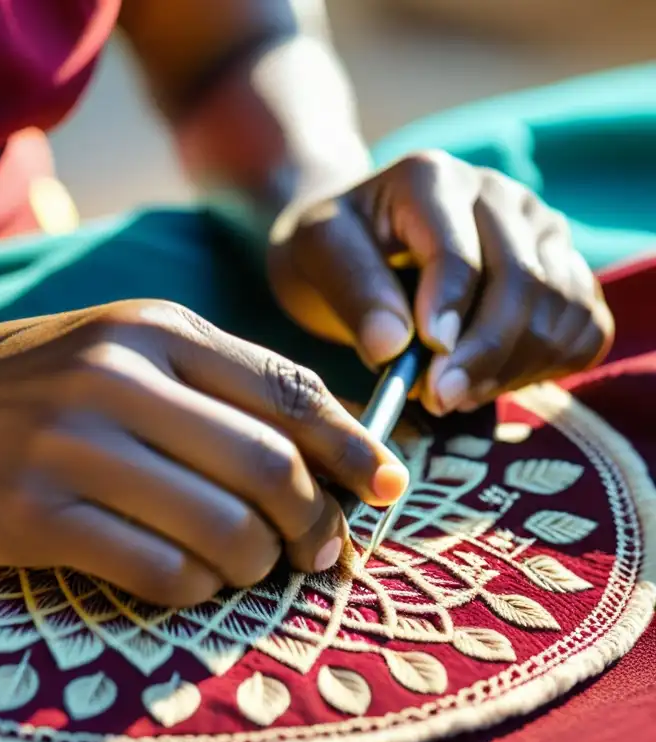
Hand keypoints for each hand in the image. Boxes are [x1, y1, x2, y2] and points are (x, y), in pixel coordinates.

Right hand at [0, 302, 408, 605]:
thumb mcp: (121, 344)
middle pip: (269, 467)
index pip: (286, 392)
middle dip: (318, 523)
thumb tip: (329, 441)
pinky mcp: (35, 517)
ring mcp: (71, 448)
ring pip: (222, 529)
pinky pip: (158, 572)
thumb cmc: (31, 379)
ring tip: (252, 565)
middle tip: (324, 550)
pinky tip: (193, 580)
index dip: (353, 448)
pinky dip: (198, 589)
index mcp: (152, 329)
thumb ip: (216, 379)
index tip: (388, 488)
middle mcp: (116, 379)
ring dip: (258, 563)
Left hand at [266, 151, 614, 414]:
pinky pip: (586, 325)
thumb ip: (354, 292)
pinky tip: (492, 380)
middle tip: (442, 399)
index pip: (459, 253)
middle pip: (522, 281)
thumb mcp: (318, 255)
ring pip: (561, 307)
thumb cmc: (332, 248)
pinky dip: (549, 363)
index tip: (429, 368)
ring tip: (455, 393)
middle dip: (483, 353)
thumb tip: (393, 347)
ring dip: (513, 365)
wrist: (355, 242)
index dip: (449, 314)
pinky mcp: (565, 267)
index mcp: (433, 178)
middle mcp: (499, 194)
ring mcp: (541, 229)